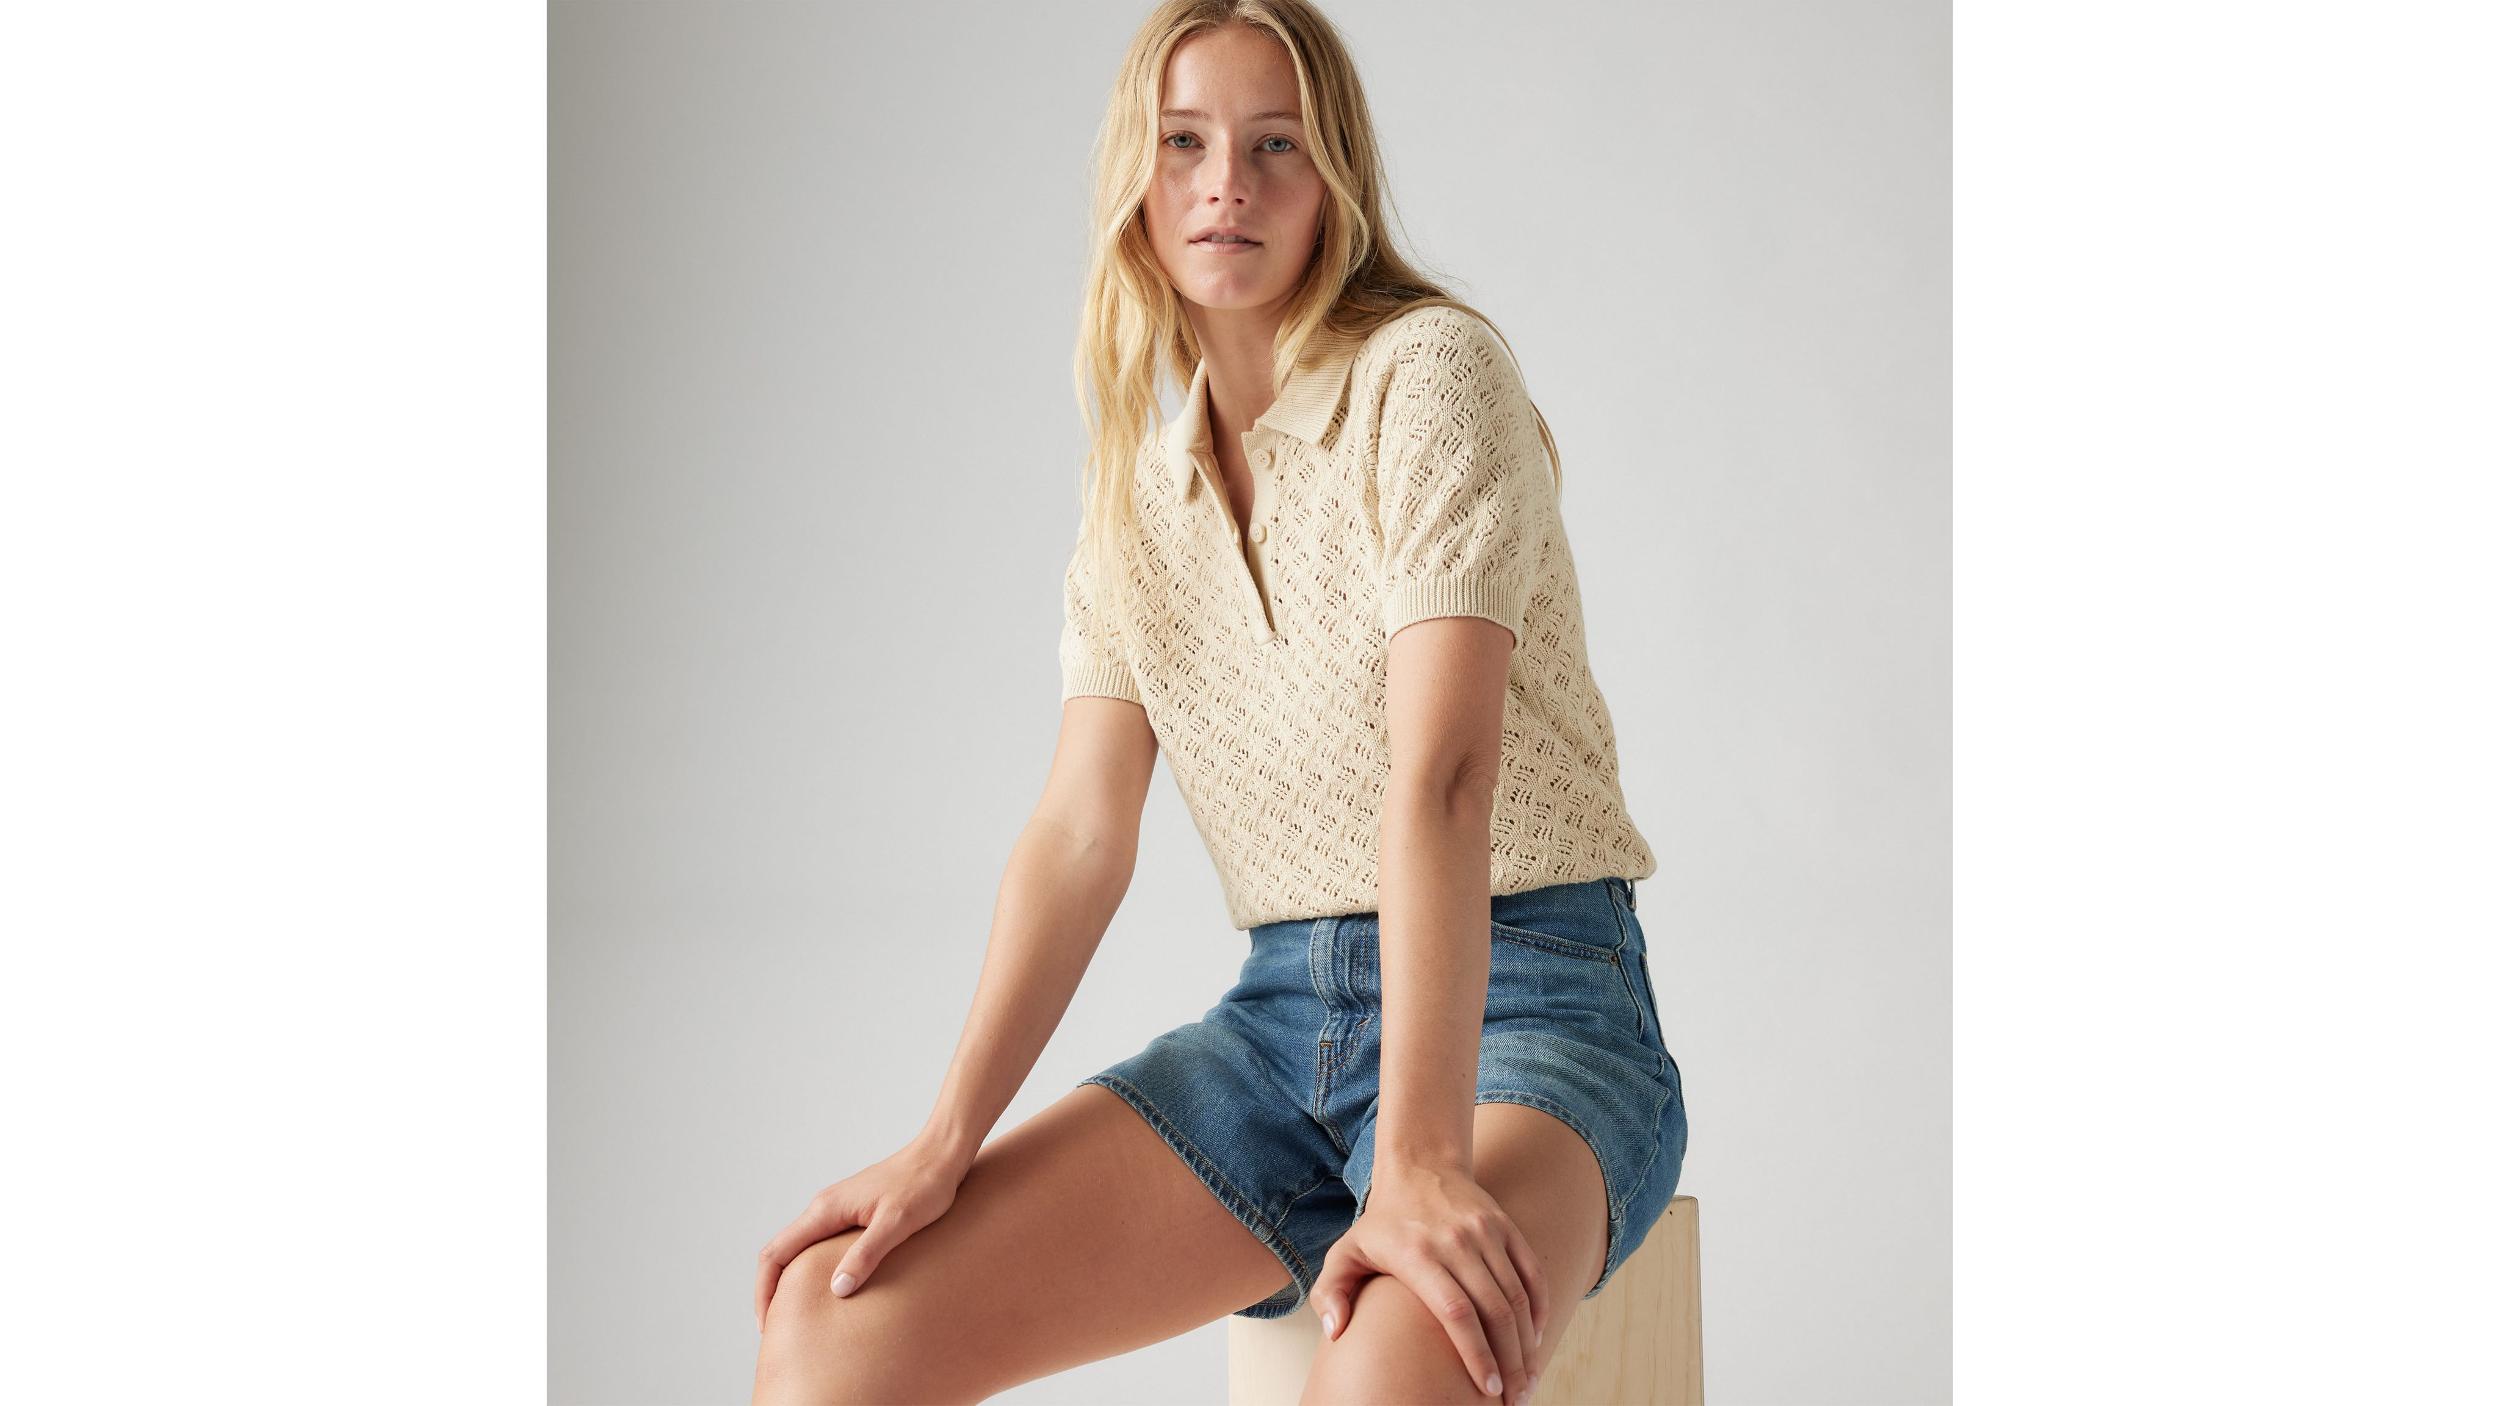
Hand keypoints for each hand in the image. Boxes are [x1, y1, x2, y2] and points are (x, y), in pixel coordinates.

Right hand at [752, 1134, 974, 1330]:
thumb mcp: (896, 1223)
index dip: (765, 1291)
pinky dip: (813, 1269)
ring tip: (799, 1314)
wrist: (941, 1155)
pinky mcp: (853, 1212)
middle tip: (779, 1329)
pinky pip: (820, 1243)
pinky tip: (831, 1287)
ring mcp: (837, 1209)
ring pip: (799, 1248)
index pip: (776, 1253)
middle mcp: (824, 1208)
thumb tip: (837, 1290)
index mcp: (826, 1210)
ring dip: (791, 1280)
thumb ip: (866, 1255)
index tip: (770, 1324)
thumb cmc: (924, 1185)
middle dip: (772, 1291)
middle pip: (781, 1252)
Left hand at [1309, 1160, 1548, 1404]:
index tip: (1486, 1389)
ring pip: (1517, 1296)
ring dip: (1528, 1344)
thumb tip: (1336, 1332)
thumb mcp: (1344, 1253)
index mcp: (1418, 1255)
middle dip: (1510, 1362)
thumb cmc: (1380, 1223)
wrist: (1419, 1166)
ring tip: (1528, 1380)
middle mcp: (1457, 1243)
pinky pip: (1532, 1272)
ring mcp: (1486, 1233)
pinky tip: (1537, 1340)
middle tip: (1515, 1400)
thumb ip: (1330, 1293)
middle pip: (1495, 1311)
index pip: (1456, 1312)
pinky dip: (1540, 1308)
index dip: (1475, 1353)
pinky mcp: (1506, 1227)